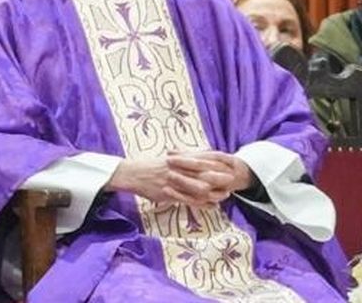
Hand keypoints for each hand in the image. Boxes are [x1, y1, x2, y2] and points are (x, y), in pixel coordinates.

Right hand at [111, 153, 250, 207]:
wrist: (130, 173)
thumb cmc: (148, 166)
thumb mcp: (165, 160)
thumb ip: (180, 158)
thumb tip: (195, 157)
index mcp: (177, 159)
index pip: (200, 158)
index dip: (215, 161)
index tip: (229, 163)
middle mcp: (177, 168)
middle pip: (202, 171)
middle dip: (219, 175)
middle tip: (233, 179)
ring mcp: (174, 181)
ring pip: (198, 187)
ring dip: (214, 191)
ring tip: (226, 194)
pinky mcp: (170, 193)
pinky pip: (189, 200)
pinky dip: (202, 204)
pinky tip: (212, 206)